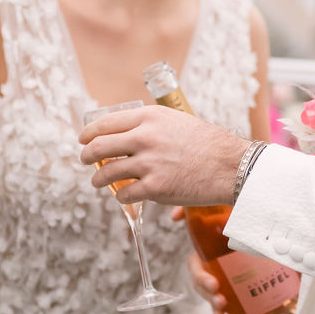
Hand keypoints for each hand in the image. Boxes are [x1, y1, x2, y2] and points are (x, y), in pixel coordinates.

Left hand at [80, 105, 246, 205]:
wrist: (231, 165)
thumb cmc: (208, 144)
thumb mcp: (177, 122)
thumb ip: (152, 126)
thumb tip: (129, 135)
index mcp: (149, 117)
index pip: (106, 122)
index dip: (89, 132)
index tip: (83, 139)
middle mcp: (145, 137)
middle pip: (99, 146)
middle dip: (86, 156)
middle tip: (84, 160)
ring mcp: (148, 163)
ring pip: (107, 172)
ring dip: (98, 179)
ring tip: (98, 182)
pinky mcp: (154, 187)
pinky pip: (124, 194)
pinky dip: (120, 196)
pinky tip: (123, 196)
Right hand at [171, 208, 227, 313]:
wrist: (252, 220)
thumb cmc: (229, 215)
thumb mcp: (214, 211)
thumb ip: (190, 211)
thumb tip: (174, 216)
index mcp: (203, 251)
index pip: (195, 267)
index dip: (201, 277)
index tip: (214, 283)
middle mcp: (209, 265)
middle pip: (202, 284)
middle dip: (207, 291)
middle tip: (219, 292)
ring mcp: (219, 276)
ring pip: (210, 293)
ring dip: (213, 302)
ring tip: (222, 306)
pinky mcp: (232, 283)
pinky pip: (223, 298)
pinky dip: (219, 309)